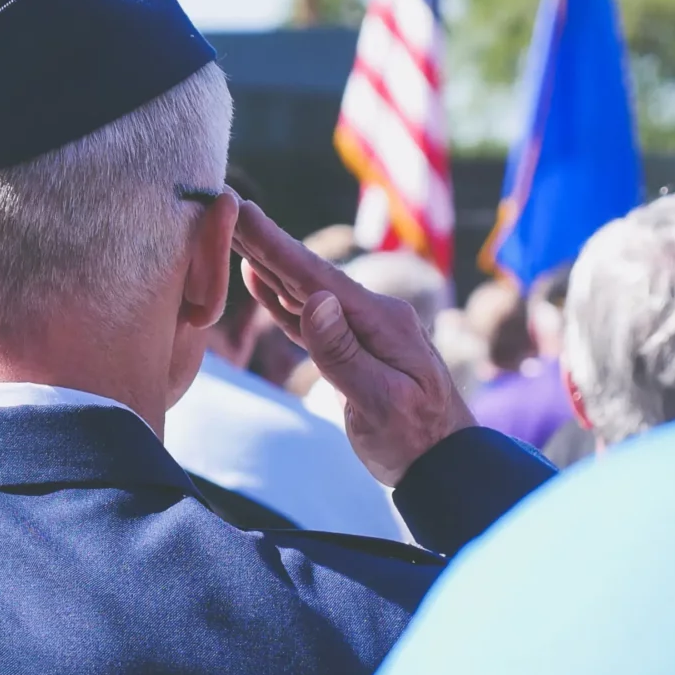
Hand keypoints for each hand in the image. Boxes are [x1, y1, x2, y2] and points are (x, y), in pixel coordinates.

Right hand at [231, 201, 473, 485]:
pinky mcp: (354, 349)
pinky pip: (311, 317)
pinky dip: (283, 297)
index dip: (277, 246)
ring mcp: (365, 330)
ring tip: (235, 235)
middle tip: (227, 209)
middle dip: (267, 243)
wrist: (446, 465)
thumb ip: (344, 353)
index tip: (245, 213)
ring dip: (271, 264)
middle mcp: (374, 315)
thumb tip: (314, 301)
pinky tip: (262, 280)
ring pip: (307, 292)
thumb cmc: (415, 439)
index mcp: (382, 321)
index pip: (318, 279)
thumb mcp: (380, 401)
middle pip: (309, 276)